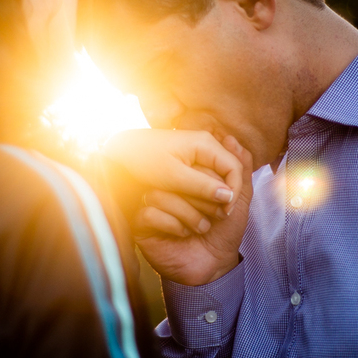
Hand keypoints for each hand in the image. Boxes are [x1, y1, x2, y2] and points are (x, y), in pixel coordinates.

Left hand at [102, 128, 242, 221]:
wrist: (124, 150)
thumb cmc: (145, 160)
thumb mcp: (174, 177)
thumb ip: (202, 186)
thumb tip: (228, 196)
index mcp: (205, 143)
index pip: (233, 167)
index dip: (233, 191)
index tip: (226, 211)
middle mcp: (206, 143)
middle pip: (230, 170)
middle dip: (228, 193)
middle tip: (221, 214)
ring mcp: (199, 150)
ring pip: (220, 174)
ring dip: (218, 193)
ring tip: (211, 211)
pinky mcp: (191, 158)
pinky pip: (208, 174)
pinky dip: (207, 189)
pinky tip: (200, 202)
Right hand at [133, 135, 252, 285]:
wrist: (215, 265)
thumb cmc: (225, 232)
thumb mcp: (239, 199)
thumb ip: (239, 170)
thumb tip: (233, 139)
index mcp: (188, 180)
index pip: (191, 164)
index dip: (211, 179)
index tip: (226, 199)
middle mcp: (168, 189)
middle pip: (174, 177)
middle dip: (201, 197)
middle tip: (217, 214)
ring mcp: (153, 206)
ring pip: (160, 194)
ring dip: (188, 213)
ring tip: (202, 228)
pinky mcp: (142, 225)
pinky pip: (149, 213)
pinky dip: (172, 224)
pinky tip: (184, 234)